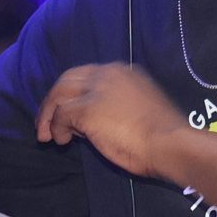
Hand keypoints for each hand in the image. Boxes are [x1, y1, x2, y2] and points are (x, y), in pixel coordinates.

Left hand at [35, 63, 188, 177]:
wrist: (171, 144)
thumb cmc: (163, 135)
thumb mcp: (138, 110)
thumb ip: (114, 107)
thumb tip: (88, 120)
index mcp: (123, 72)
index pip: (86, 75)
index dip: (72, 93)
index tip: (66, 110)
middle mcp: (107, 74)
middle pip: (67, 80)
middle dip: (52, 101)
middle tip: (45, 123)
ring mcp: (95, 90)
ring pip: (59, 95)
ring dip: (48, 116)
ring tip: (46, 136)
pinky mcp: (86, 109)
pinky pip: (60, 115)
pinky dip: (56, 129)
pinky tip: (62, 142)